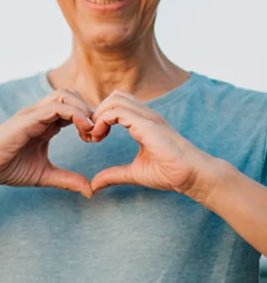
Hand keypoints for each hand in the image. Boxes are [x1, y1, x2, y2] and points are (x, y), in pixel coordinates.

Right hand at [0, 88, 95, 197]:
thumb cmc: (6, 169)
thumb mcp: (44, 175)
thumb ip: (67, 180)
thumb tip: (90, 191)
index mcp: (45, 124)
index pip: (73, 108)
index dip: (89, 119)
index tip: (96, 139)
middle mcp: (40, 114)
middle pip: (72, 94)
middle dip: (89, 109)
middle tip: (95, 133)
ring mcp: (34, 113)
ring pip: (66, 94)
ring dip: (84, 109)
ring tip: (90, 131)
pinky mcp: (29, 118)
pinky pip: (57, 106)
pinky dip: (76, 113)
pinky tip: (83, 130)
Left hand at [89, 90, 211, 195]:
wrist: (193, 176)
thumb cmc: (170, 173)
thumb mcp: (134, 173)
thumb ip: (113, 175)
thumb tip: (94, 185)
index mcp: (143, 123)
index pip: (117, 105)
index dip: (100, 118)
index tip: (92, 138)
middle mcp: (145, 116)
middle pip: (114, 97)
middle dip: (96, 112)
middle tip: (90, 135)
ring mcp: (148, 117)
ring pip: (115, 99)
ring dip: (98, 115)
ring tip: (94, 136)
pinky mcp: (147, 124)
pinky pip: (117, 111)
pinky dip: (102, 121)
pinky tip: (99, 137)